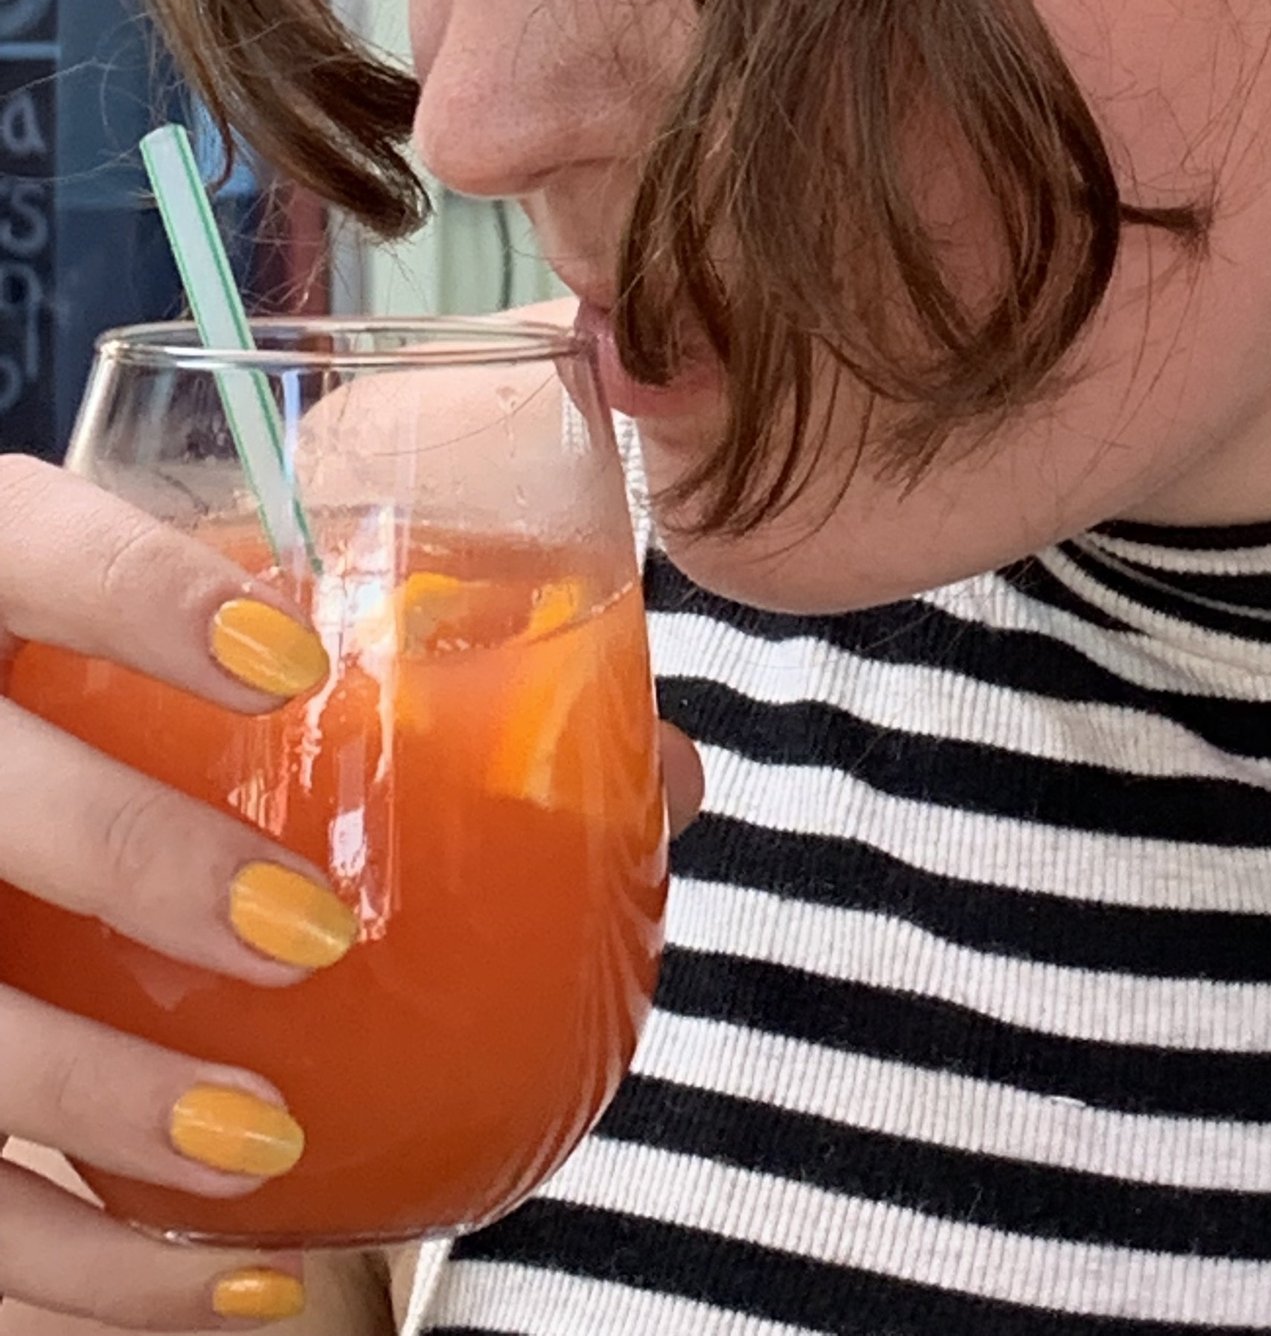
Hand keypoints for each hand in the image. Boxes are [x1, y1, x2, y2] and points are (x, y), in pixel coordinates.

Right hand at [0, 455, 357, 1327]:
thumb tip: (671, 778)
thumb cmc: (130, 718)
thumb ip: (394, 679)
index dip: (136, 592)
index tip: (292, 662)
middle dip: (134, 861)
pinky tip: (237, 1284)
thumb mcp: (212, 654)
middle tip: (305, 931)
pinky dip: (87, 1270)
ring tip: (259, 1136)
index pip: (26, 544)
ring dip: (100, 1095)